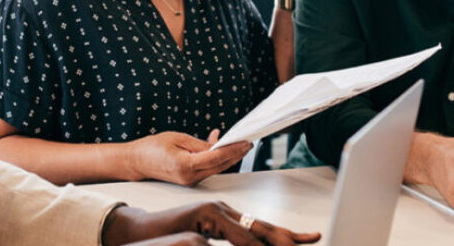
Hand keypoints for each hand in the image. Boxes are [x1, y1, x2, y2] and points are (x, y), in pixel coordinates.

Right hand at [103, 202, 320, 245]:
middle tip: (314, 238)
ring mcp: (214, 211)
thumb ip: (226, 245)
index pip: (263, 229)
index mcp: (227, 220)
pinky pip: (232, 233)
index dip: (287, 235)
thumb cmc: (170, 239)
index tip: (309, 238)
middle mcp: (224, 212)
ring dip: (276, 242)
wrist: (139, 232)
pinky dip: (247, 244)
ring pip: (253, 230)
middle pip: (265, 226)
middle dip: (291, 236)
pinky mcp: (203, 214)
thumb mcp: (204, 244)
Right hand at [127, 130, 250, 185]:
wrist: (136, 162)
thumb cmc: (152, 148)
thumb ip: (199, 144)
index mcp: (185, 166)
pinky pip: (208, 169)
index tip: (245, 142)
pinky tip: (220, 148)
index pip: (216, 157)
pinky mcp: (189, 180)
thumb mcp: (177, 138)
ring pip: (216, 169)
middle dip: (235, 154)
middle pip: (220, 166)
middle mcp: (190, 177)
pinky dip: (216, 159)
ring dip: (228, 157)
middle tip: (247, 142)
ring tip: (238, 144)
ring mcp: (190, 181)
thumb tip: (218, 145)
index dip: (233, 149)